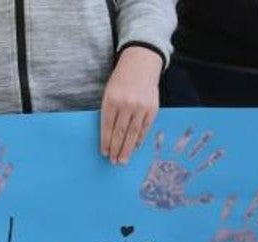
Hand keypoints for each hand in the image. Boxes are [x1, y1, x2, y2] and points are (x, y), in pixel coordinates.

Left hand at [101, 46, 162, 164]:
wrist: (141, 63)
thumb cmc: (121, 80)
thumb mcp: (109, 92)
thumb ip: (109, 112)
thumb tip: (108, 137)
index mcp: (111, 101)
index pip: (107, 127)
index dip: (106, 142)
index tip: (104, 154)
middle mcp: (126, 105)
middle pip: (120, 133)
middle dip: (116, 149)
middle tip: (114, 162)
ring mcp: (140, 107)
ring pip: (133, 133)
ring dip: (127, 149)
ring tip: (123, 160)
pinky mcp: (152, 108)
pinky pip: (145, 128)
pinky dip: (139, 139)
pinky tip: (135, 147)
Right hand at [139, 127, 223, 209]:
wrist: (151, 201)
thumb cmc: (168, 201)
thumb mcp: (185, 201)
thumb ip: (198, 199)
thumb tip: (211, 197)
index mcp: (188, 175)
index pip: (203, 165)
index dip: (212, 158)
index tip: (222, 151)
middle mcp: (181, 166)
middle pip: (194, 152)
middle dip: (202, 143)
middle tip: (210, 133)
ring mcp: (170, 163)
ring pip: (179, 147)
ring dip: (185, 138)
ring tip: (191, 128)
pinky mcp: (157, 163)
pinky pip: (158, 151)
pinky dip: (158, 142)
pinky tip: (161, 133)